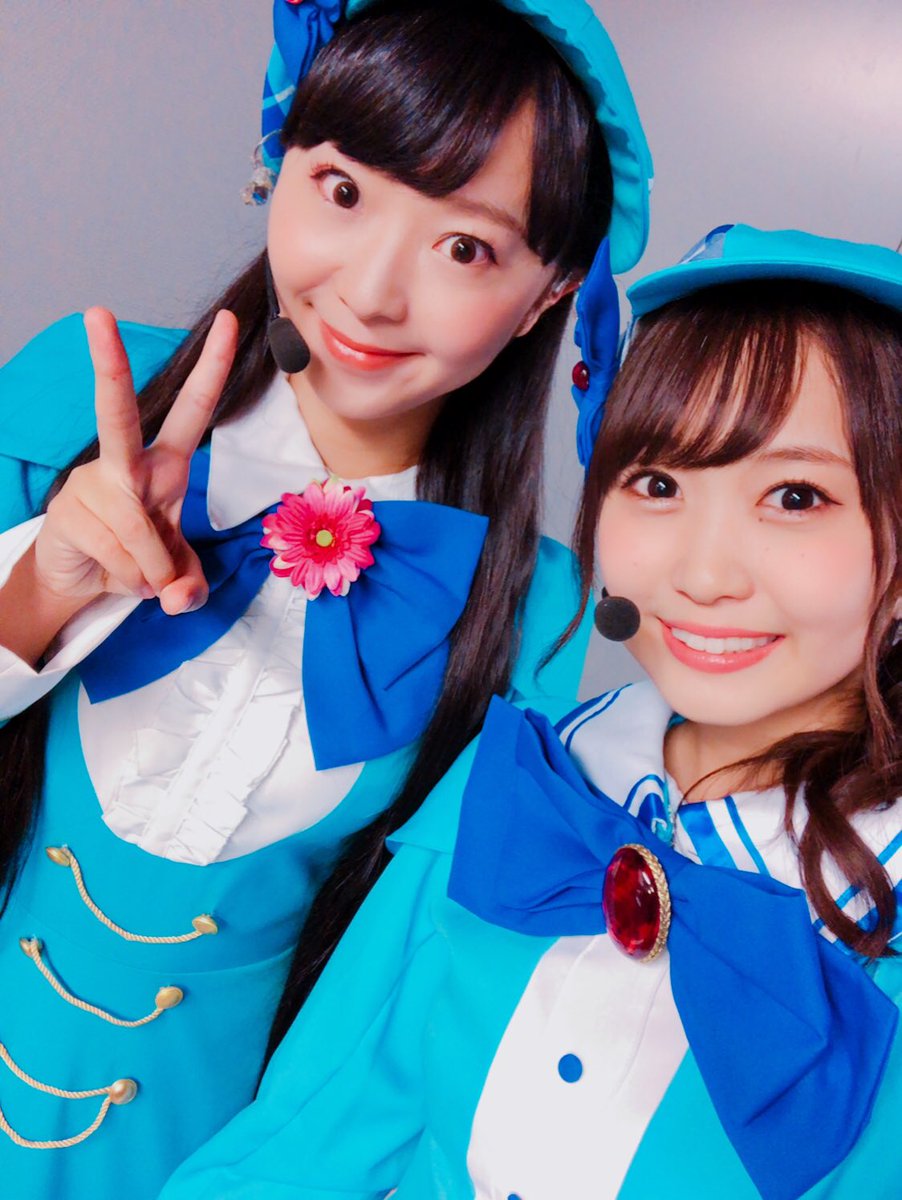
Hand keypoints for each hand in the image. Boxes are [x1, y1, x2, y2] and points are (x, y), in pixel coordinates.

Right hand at [34, 307, 237, 615]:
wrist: (80, 583)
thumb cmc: (137, 560)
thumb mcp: (178, 575)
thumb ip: (191, 585)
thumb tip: (179, 598)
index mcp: (165, 465)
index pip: (194, 410)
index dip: (212, 367)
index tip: (226, 321)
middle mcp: (126, 465)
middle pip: (118, 413)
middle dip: (108, 364)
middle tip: (96, 312)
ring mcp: (91, 485)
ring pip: (140, 528)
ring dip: (152, 569)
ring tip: (143, 576)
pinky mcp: (66, 513)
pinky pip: (118, 551)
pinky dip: (131, 578)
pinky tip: (116, 575)